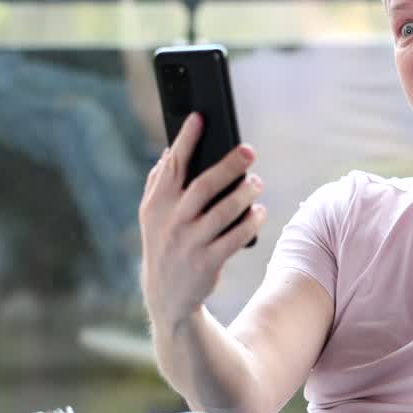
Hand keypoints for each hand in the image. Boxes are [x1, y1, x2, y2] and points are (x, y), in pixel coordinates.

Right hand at [138, 113, 266, 332]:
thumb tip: (171, 150)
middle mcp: (171, 222)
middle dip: (227, 165)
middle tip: (249, 150)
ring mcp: (189, 243)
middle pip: (202, 186)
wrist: (167, 295)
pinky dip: (250, 223)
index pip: (172, 166)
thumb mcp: (152, 215)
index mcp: (156, 204)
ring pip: (223, 212)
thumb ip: (159, 183)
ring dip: (244, 194)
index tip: (200, 117)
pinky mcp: (207, 263)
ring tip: (257, 182)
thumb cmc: (165, 243)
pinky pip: (235, 238)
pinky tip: (260, 212)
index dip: (186, 140)